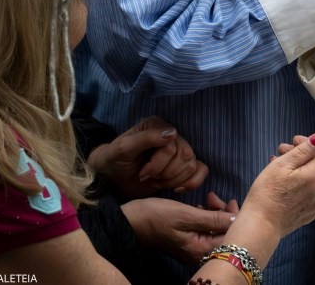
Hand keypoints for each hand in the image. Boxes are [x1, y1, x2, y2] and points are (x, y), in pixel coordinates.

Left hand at [87, 115, 208, 197]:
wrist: (113, 178)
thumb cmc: (114, 160)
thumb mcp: (123, 148)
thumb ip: (146, 138)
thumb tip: (172, 133)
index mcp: (158, 126)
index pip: (172, 145)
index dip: (159, 163)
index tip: (142, 173)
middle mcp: (172, 135)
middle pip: (185, 156)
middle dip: (165, 173)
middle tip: (147, 177)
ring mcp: (180, 150)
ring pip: (192, 166)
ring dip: (172, 180)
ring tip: (155, 181)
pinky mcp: (184, 166)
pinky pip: (201, 171)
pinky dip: (191, 183)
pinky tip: (176, 189)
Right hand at [121, 192, 237, 263]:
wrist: (130, 221)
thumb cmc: (156, 216)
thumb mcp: (186, 214)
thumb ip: (213, 218)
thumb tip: (237, 219)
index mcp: (199, 250)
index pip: (230, 238)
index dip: (235, 219)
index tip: (231, 201)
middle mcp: (198, 254)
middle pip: (223, 235)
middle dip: (224, 214)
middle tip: (214, 197)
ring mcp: (192, 249)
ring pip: (215, 231)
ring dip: (215, 213)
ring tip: (207, 198)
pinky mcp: (187, 242)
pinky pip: (205, 230)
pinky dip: (206, 217)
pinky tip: (201, 206)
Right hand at [239, 134, 314, 239]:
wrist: (260, 226)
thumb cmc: (267, 193)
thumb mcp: (282, 165)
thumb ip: (303, 150)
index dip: (308, 144)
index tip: (292, 141)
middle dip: (300, 155)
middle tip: (280, 151)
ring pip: (311, 179)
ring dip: (298, 170)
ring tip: (278, 167)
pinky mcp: (309, 213)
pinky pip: (308, 193)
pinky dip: (299, 185)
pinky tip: (283, 184)